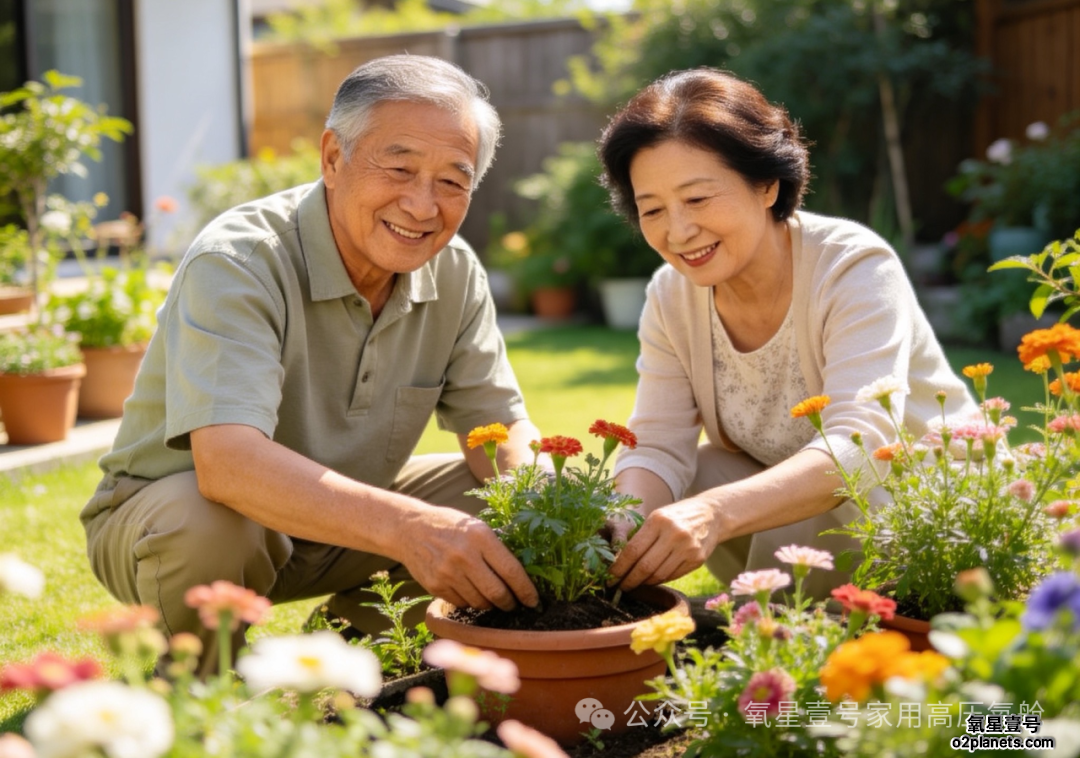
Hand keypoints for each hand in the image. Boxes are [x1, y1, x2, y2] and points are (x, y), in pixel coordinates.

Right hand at [399, 506, 538, 611]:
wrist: (410, 529)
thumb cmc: (450, 526)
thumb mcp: (476, 527)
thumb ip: (496, 548)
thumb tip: (520, 576)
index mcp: (480, 537)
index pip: (511, 571)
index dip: (526, 590)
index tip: (534, 601)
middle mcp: (465, 556)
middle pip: (497, 593)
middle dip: (510, 603)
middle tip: (514, 604)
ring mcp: (448, 573)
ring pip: (480, 602)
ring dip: (490, 605)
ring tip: (492, 598)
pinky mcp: (435, 586)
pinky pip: (462, 603)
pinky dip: (471, 602)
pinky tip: (471, 592)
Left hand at [608, 498, 720, 589]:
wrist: (712, 514)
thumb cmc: (677, 516)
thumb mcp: (657, 517)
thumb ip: (641, 536)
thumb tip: (619, 562)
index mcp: (658, 520)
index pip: (633, 550)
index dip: (619, 568)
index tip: (610, 578)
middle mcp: (674, 534)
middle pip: (645, 566)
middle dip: (629, 580)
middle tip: (619, 587)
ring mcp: (688, 548)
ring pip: (659, 575)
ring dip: (644, 583)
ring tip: (634, 584)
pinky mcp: (698, 559)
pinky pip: (673, 576)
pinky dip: (659, 580)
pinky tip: (651, 580)